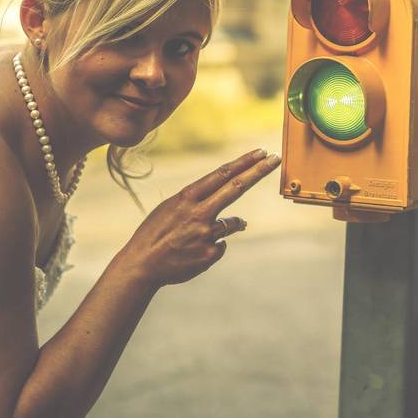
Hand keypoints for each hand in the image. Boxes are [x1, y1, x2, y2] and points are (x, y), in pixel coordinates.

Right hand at [129, 148, 280, 285]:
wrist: (142, 265)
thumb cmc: (157, 232)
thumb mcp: (171, 207)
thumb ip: (200, 202)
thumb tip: (232, 210)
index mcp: (187, 197)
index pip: (222, 174)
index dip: (244, 162)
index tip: (261, 152)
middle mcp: (199, 212)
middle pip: (237, 187)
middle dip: (258, 171)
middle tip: (276, 158)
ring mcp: (206, 234)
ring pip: (234, 223)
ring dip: (230, 225)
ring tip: (197, 236)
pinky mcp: (210, 254)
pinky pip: (221, 245)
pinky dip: (212, 246)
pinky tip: (193, 252)